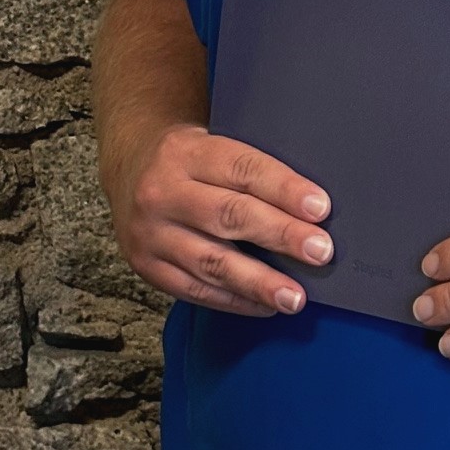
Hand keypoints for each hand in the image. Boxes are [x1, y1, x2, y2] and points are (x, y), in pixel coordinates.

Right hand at [109, 122, 334, 317]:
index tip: (320, 209)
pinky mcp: (146, 266)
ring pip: (211, 261)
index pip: (243, 169)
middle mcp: (163, 192)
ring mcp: (151, 233)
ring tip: (294, 296)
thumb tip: (313, 205)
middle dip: (280, 235)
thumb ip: (252, 169)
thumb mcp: (213, 143)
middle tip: (320, 252)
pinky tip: (264, 305)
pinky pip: (194, 289)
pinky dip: (234, 300)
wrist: (129, 168)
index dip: (284, 189)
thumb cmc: (191, 159)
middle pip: (228, 216)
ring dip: (258, 282)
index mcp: (186, 152)